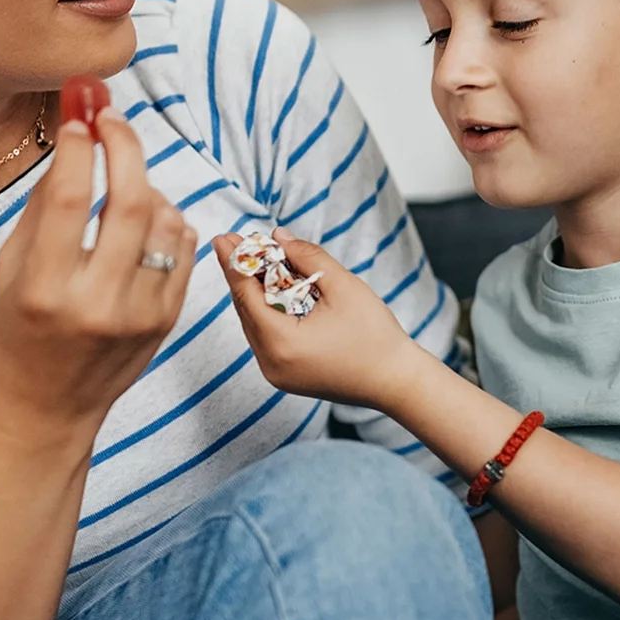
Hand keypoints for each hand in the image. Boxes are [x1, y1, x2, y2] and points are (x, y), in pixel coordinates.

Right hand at [0, 109, 196, 440]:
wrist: (47, 409)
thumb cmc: (16, 334)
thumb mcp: (8, 271)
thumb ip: (41, 208)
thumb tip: (75, 137)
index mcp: (43, 289)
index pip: (67, 198)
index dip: (78, 144)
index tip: (79, 113)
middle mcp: (96, 303)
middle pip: (131, 200)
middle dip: (124, 145)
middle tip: (111, 118)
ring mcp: (140, 315)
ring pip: (167, 220)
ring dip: (147, 183)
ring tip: (122, 181)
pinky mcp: (167, 320)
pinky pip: (183, 249)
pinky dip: (166, 220)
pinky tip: (143, 219)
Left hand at [221, 235, 422, 409]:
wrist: (397, 382)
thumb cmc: (376, 337)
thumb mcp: (344, 287)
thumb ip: (308, 257)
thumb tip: (280, 237)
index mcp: (281, 342)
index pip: (245, 295)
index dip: (234, 262)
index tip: (222, 237)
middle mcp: (270, 363)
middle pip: (246, 310)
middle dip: (242, 274)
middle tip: (235, 242)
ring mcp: (276, 374)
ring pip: (254, 324)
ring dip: (254, 293)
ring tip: (254, 261)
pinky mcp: (286, 377)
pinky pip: (266, 338)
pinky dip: (267, 312)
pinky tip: (272, 291)